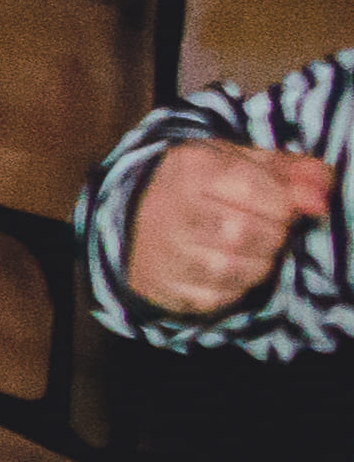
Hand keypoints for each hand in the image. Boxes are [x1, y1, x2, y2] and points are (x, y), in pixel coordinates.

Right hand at [124, 137, 337, 316]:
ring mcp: (162, 252)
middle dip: (273, 234)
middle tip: (271, 229)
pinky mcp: (162, 287)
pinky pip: (214, 297)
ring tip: (254, 249)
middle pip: (241, 232)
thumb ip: (294, 174)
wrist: (142, 216)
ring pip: (230, 269)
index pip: (249, 188)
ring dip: (258, 263)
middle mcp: (167, 210)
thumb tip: (319, 202)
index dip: (281, 202)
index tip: (285, 206)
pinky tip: (233, 269)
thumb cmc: (209, 186)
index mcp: (190, 169)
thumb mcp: (249, 163)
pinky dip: (236, 287)